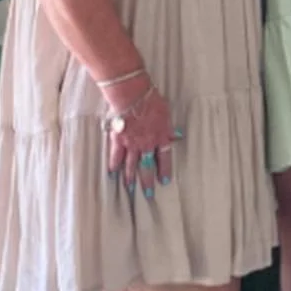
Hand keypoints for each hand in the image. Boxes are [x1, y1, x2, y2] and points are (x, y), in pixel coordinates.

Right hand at [104, 75, 177, 195]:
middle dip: (148, 181)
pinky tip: (112, 175)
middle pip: (147, 166)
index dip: (164, 170)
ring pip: (132, 165)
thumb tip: (178, 135)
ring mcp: (132, 144)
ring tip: (130, 189)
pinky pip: (115, 157)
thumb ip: (169, 128)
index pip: (164, 158)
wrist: (133, 96)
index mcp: (160, 137)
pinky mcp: (118, 141)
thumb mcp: (166, 113)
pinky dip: (114, 166)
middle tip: (148, 194)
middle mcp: (147, 144)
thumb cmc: (151, 101)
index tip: (164, 181)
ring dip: (131, 178)